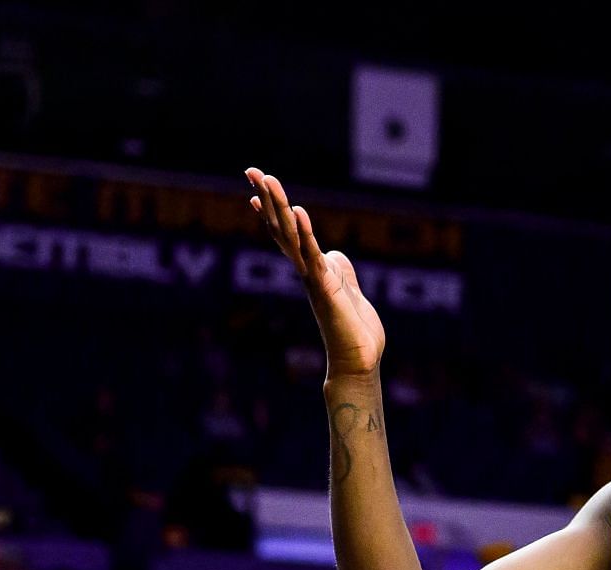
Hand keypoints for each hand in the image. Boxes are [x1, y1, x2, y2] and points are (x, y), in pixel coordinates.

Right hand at [246, 168, 385, 376]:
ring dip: (279, 206)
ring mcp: (314, 278)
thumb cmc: (355, 332)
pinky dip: (305, 233)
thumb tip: (334, 254)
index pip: (287, 235)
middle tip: (251, 170)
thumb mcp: (350, 291)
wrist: (359, 360)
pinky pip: (313, 255)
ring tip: (268, 180)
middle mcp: (308, 272)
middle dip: (269, 198)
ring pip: (292, 236)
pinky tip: (297, 211)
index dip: (272, 213)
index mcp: (313, 271)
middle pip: (283, 228)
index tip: (255, 190)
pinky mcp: (326, 287)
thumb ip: (341, 270)